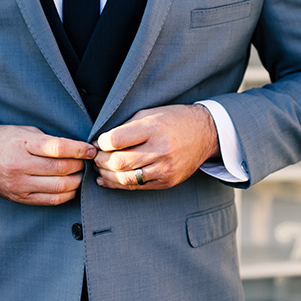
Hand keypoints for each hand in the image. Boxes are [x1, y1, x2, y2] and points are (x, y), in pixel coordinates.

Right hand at [0, 125, 96, 205]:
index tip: (91, 149)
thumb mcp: (24, 131)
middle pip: (61, 169)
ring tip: (79, 173)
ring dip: (76, 181)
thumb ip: (49, 141)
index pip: (59, 149)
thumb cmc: (3, 139)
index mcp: (23, 145)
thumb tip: (78, 149)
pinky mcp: (19, 197)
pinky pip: (50, 200)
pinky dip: (66, 194)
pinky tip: (70, 186)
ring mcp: (19, 185)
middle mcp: (20, 166)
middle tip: (87, 161)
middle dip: (80, 165)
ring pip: (59, 187)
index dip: (80, 150)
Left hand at [93, 105, 220, 190]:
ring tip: (100, 168)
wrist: (205, 133)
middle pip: (119, 162)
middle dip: (100, 160)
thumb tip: (101, 141)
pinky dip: (118, 185)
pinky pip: (137, 187)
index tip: (98, 142)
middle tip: (95, 156)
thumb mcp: (150, 113)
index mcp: (154, 128)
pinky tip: (107, 180)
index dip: (101, 142)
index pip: (116, 140)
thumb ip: (126, 127)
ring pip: (125, 178)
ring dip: (106, 174)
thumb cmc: (174, 120)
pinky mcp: (167, 181)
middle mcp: (160, 150)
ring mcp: (165, 168)